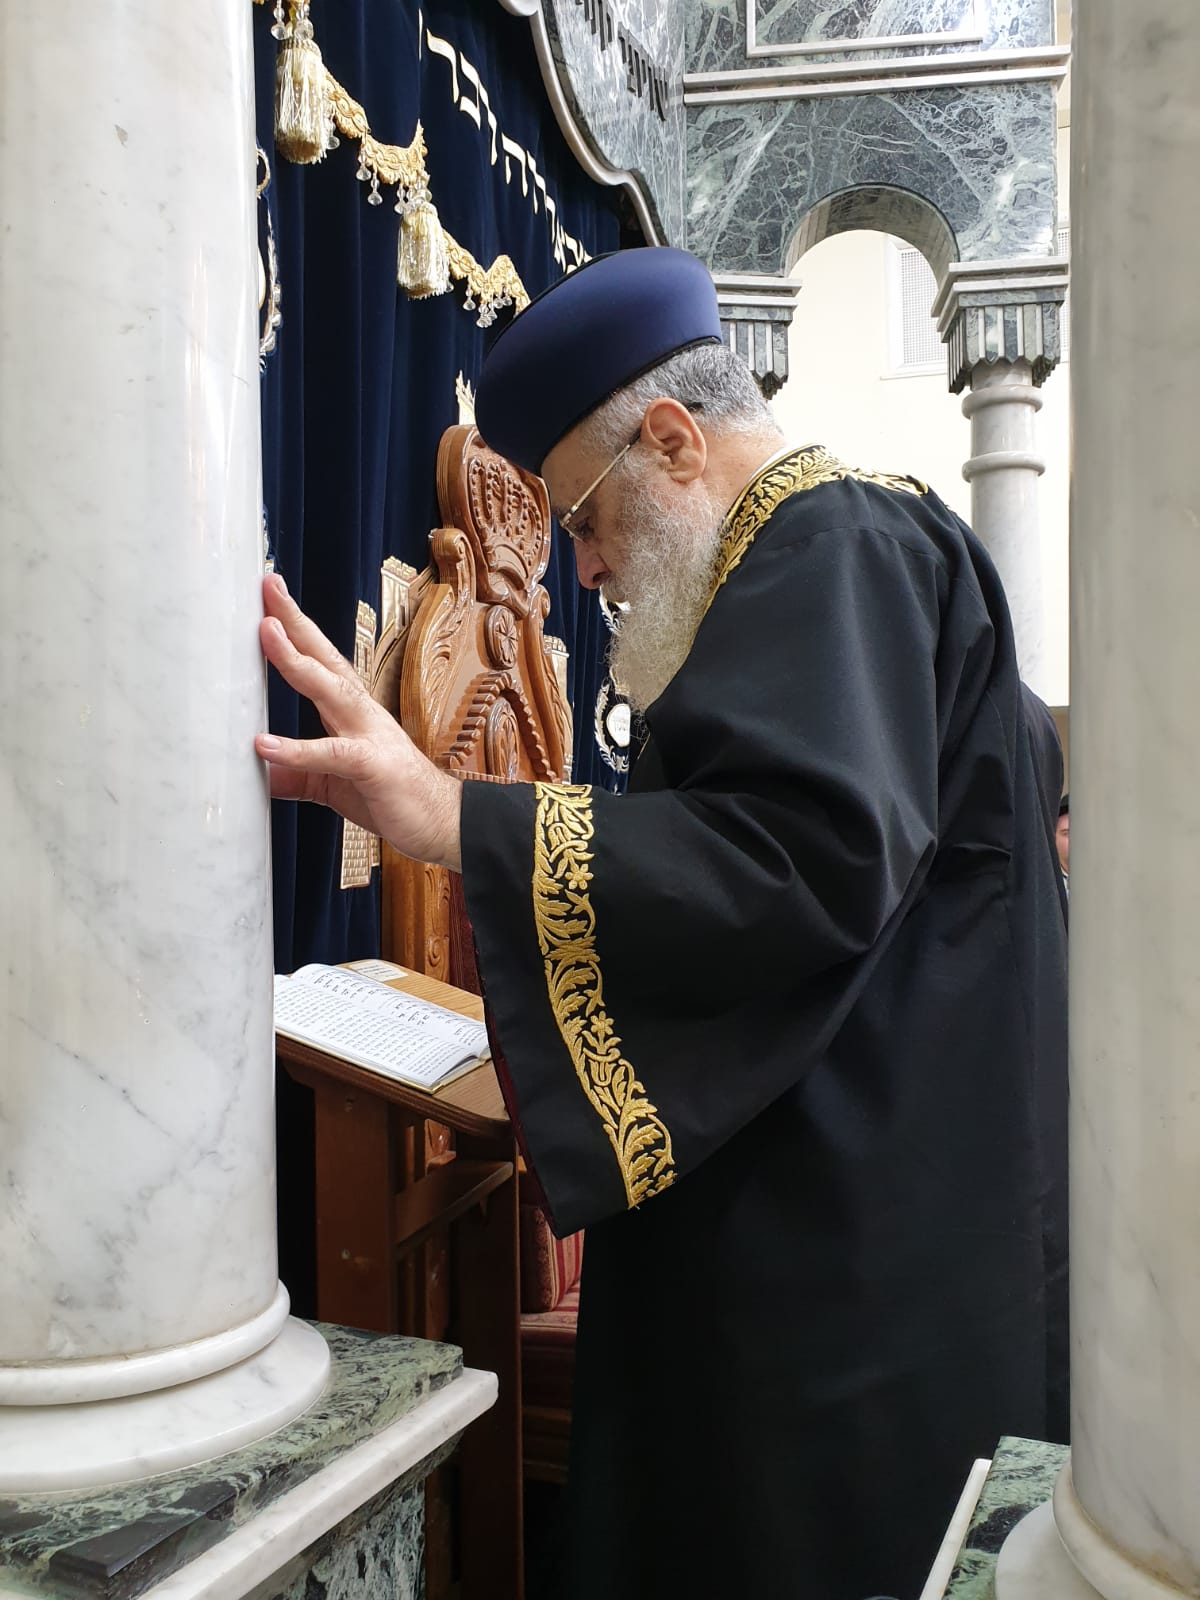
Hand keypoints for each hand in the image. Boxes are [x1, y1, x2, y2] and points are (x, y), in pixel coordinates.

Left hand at [255, 573, 462, 871]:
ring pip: (330, 689)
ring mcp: (369, 734)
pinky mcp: (371, 766)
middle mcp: (360, 712)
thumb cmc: (389, 794)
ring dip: (297, 661)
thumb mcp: (332, 783)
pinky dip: (297, 749)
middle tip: (269, 585)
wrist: (443, 823)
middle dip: (296, 621)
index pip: (319, 660)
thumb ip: (298, 773)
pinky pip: (330, 754)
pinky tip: (265, 744)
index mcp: (350, 710)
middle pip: (325, 658)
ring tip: (267, 633)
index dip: (295, 628)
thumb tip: (259, 775)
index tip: (270, 594)